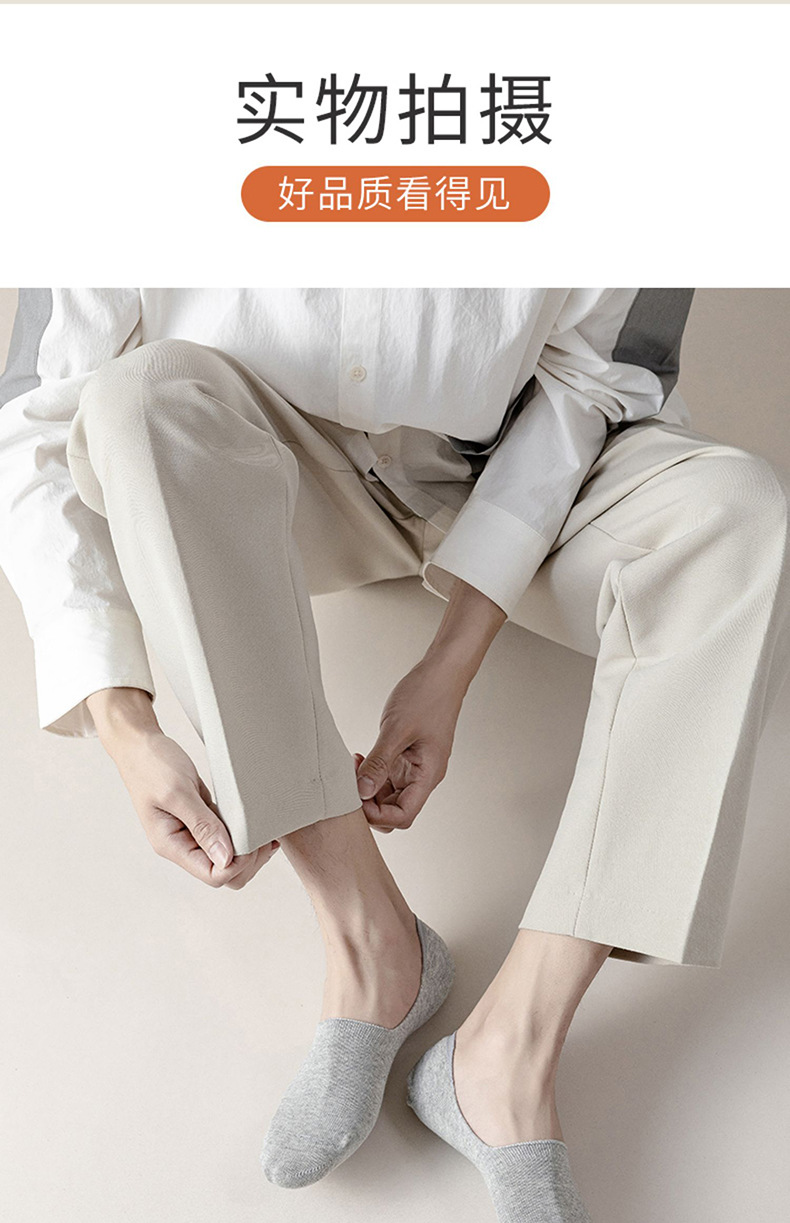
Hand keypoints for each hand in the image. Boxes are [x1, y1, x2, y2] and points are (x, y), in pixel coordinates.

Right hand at [88, 687, 277, 887]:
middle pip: (222, 874)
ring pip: (226, 858)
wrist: (140, 745)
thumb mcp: (178, 793)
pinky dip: (242, 834)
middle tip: (264, 837)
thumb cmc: (151, 765)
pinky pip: (225, 836)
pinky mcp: (200, 818)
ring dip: (248, 849)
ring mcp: (191, 832)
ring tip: (266, 830)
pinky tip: (256, 823)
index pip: (212, 875)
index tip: (251, 840)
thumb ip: (202, 826)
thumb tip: (225, 859)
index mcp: (171, 845)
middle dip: (247, 862)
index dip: (236, 864)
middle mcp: (182, 844)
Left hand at [354, 657, 466, 831]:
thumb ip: (378, 763)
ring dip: (368, 787)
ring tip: (353, 766)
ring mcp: (414, 767)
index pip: (403, 816)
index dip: (378, 815)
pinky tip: (360, 759)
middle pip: (394, 810)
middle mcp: (423, 776)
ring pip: (388, 794)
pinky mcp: (406, 756)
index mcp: (428, 775)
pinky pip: (387, 776)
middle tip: (351, 782)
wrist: (441, 672)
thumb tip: (361, 792)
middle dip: (369, 803)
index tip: (357, 798)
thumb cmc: (427, 696)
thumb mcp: (396, 729)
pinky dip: (372, 773)